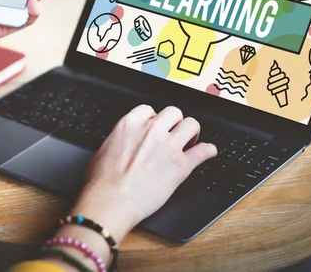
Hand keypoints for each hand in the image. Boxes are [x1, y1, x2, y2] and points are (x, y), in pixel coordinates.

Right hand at [70, 105, 216, 242]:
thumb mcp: (104, 149)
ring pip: (191, 125)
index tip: (155, 126)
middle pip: (174, 112)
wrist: (112, 200)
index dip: (154, 118)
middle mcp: (152, 130)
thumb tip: (123, 144)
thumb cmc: (102, 181)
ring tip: (190, 141)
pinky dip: (208, 151)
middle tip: (174, 133)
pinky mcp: (181, 165)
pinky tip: (208, 152)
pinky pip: (204, 151)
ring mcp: (168, 146)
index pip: (149, 110)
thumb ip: (120, 140)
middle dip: (175, 122)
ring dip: (192, 132)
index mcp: (131, 124)